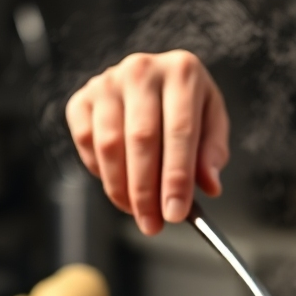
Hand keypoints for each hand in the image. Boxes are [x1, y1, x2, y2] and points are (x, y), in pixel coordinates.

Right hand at [65, 50, 229, 235]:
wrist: (156, 78)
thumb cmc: (187, 105)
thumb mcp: (212, 121)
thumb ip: (212, 153)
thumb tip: (209, 186)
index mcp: (182, 72)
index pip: (179, 132)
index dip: (176, 177)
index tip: (175, 213)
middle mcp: (142, 70)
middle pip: (140, 139)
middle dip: (146, 191)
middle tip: (153, 224)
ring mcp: (107, 82)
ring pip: (109, 144)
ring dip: (121, 188)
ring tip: (138, 213)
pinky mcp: (83, 97)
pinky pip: (86, 141)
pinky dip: (100, 172)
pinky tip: (119, 186)